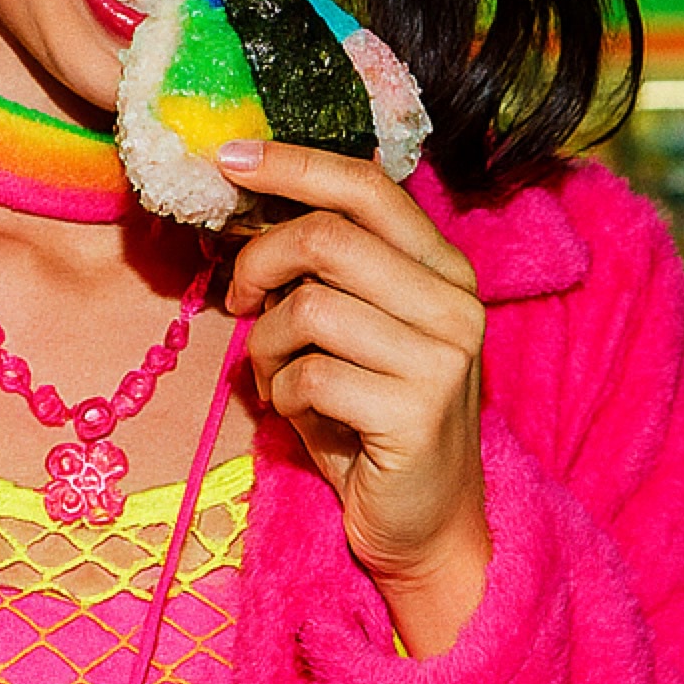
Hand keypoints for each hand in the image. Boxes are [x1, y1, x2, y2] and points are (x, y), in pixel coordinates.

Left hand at [219, 139, 489, 655]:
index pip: (367, 185)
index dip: (293, 163)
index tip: (229, 158)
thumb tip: (247, 208)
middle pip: (327, 238)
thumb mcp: (354, 333)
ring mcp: (442, 357)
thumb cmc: (372, 422)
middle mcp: (454, 303)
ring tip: (277, 376)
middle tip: (235, 297)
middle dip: (259, 261)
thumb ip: (325, 273)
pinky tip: (300, 418)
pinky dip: (281, 396)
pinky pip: (308, 376)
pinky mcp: (416, 412)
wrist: (425, 525)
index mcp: (443, 269)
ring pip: (308, 309)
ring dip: (266, 346)